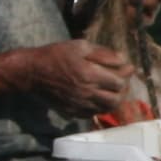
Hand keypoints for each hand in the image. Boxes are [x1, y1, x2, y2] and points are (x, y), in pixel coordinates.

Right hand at [0, 39, 143, 114]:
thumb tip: (122, 60)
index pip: (119, 82)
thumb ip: (103, 54)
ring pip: (106, 109)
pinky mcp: (72, 112)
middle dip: (122, 89)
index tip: (128, 68)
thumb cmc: (55, 55)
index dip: (127, 74)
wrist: (32, 72)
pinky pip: (92, 114)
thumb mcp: (80, 46)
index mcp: (90, 75)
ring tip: (111, 89)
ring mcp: (79, 105)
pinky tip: (96, 97)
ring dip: (113, 99)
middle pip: (116, 99)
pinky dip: (99, 107)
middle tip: (120, 80)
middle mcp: (86, 93)